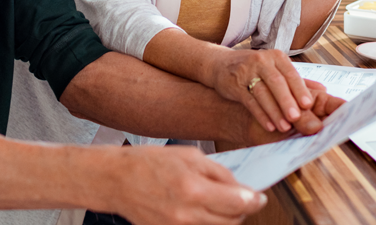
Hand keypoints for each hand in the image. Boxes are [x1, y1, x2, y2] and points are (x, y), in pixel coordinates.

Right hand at [107, 145, 266, 224]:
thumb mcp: (189, 156)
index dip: (254, 200)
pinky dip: (209, 222)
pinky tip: (205, 209)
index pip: (238, 202)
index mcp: (193, 189)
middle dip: (242, 209)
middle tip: (243, 198)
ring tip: (222, 202)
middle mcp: (187, 214)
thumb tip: (241, 187)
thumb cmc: (149, 163)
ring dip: (227, 218)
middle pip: (232, 220)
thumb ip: (218, 173)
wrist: (116, 181)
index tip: (259, 196)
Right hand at [206, 48, 313, 132]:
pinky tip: (269, 125)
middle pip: (277, 82)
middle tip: (297, 118)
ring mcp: (246, 72)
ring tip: (284, 127)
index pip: (291, 73)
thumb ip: (298, 80)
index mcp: (276, 57)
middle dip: (287, 101)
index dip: (300, 89)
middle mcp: (262, 61)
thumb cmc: (254, 68)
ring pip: (262, 93)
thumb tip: (323, 89)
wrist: (221, 64)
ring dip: (274, 111)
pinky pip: (249, 101)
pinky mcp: (234, 84)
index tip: (309, 105)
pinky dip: (260, 114)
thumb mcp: (276, 68)